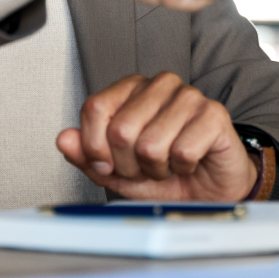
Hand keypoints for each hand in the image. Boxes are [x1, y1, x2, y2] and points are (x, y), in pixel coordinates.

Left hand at [56, 73, 258, 200]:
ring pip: (150, 144)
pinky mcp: (213, 114)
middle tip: (145, 166)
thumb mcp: (116, 172)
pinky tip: (189, 162)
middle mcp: (161, 85)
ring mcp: (189, 96)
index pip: (95, 107)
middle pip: (120, 129)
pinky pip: (182, 152)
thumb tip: (64, 138)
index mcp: (133, 89)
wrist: (207, 192)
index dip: (96, 147)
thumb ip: (88, 155)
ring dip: (157, 169)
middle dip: (129, 164)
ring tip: (168, 164)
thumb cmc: (165, 175)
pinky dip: (182, 168)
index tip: (108, 163)